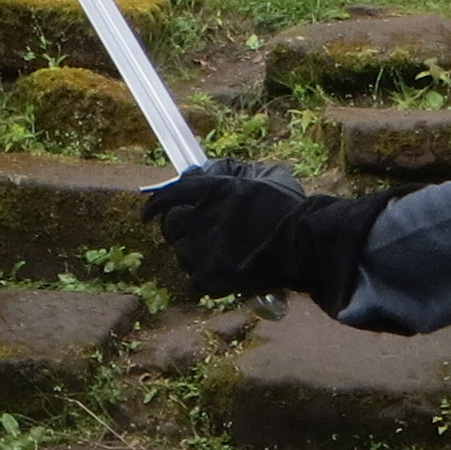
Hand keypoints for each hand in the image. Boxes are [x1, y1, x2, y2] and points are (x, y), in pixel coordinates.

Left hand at [140, 161, 312, 293]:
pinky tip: (220, 276)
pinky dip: (205, 279)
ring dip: (191, 255)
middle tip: (183, 236)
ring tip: (212, 257)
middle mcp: (201, 216)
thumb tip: (205, 170)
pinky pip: (195, 279)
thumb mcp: (265, 176)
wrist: (302, 243)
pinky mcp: (209, 274)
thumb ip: (233, 172)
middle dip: (172, 231)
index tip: (148, 214)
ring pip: (181, 254)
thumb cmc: (288, 209)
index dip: (154, 205)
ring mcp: (202, 247)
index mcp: (212, 190)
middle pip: (170, 225)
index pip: (170, 194)